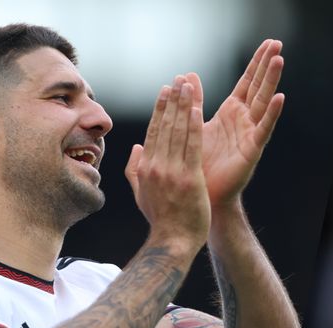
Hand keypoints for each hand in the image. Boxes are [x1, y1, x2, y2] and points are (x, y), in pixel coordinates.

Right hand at [125, 76, 210, 247]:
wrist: (172, 242)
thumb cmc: (160, 220)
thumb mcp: (141, 194)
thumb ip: (135, 170)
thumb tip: (136, 147)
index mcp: (145, 168)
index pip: (154, 132)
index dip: (160, 109)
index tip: (165, 91)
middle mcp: (156, 166)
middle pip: (165, 126)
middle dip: (172, 101)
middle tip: (178, 80)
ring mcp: (172, 172)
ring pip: (177, 132)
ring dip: (183, 106)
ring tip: (188, 86)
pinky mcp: (189, 179)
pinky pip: (191, 147)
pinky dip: (193, 127)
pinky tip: (197, 110)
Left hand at [185, 39, 284, 208]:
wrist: (202, 197)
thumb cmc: (199, 165)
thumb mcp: (193, 125)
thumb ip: (193, 100)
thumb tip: (186, 76)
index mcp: (231, 114)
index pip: (247, 82)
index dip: (256, 63)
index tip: (268, 42)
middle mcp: (244, 121)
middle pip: (258, 87)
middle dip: (267, 65)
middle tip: (278, 43)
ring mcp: (250, 134)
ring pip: (262, 102)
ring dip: (271, 81)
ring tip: (279, 60)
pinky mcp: (251, 150)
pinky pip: (262, 129)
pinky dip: (271, 114)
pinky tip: (279, 98)